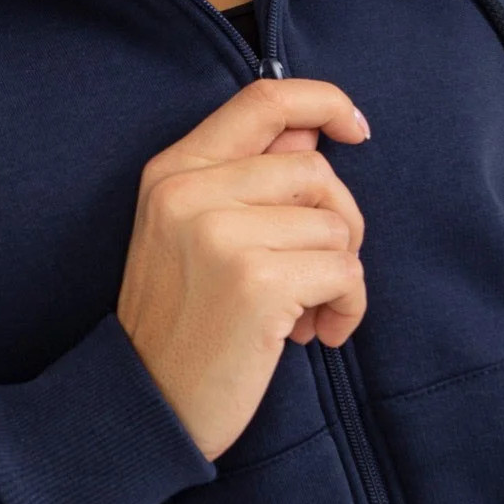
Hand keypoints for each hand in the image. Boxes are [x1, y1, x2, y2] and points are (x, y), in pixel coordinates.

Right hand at [115, 78, 369, 460]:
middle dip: (339, 223)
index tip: (356, 128)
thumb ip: (248, 177)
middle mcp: (190, 191)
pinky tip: (315, 335)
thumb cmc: (181, 321)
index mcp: (172, 170)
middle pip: (315, 169)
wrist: (146, 405)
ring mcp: (220, 234)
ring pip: (335, 225)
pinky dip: (347, 308)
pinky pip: (345, 273)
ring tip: (303, 313)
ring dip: (339, 275)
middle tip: (317, 272)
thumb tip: (315, 131)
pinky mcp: (255, 282)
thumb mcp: (192, 232)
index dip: (325, 101)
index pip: (265, 98)